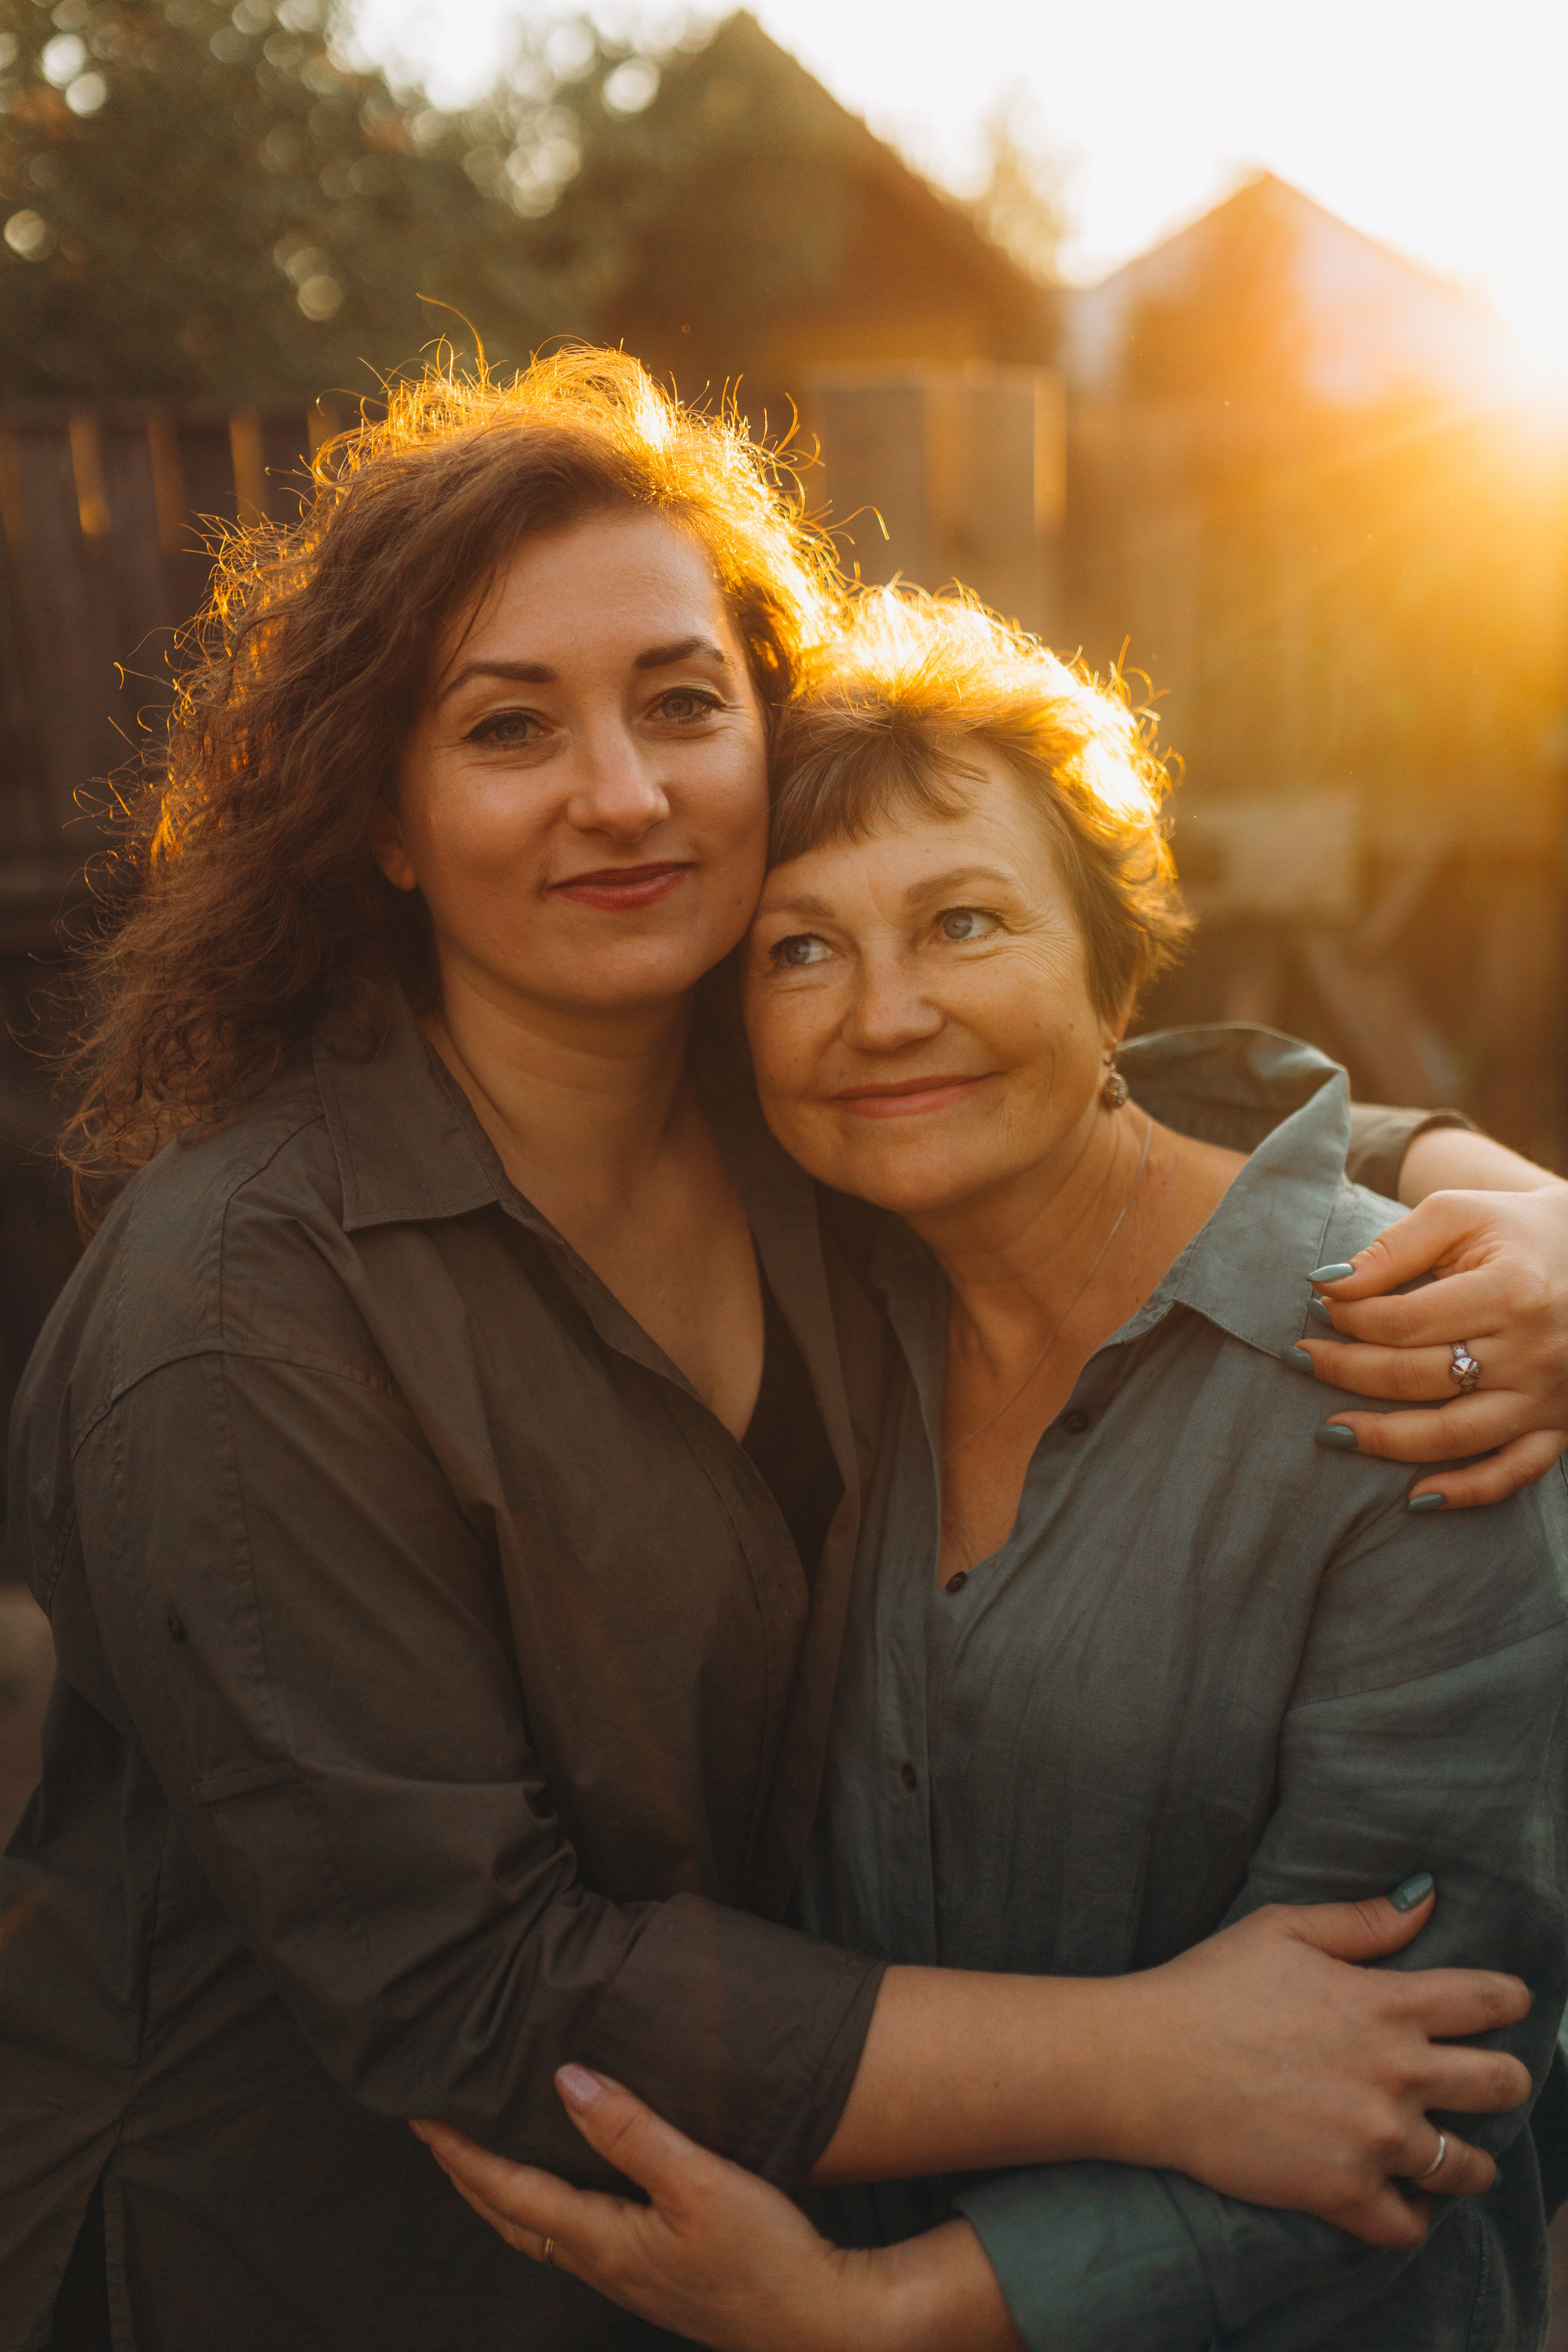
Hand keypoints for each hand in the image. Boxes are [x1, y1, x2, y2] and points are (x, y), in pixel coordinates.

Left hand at [414, 2071, 1021, 2351]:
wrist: (819, 2324)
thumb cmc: (765, 2256)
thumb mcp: (699, 2181)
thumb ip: (631, 2131)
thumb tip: (567, 2079)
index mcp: (602, 2241)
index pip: (507, 2191)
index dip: (460, 2152)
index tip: (420, 2114)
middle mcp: (602, 2265)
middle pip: (510, 2217)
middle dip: (465, 2173)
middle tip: (431, 2130)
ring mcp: (626, 2278)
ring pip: (539, 2231)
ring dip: (500, 2192)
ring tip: (481, 2154)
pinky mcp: (653, 2278)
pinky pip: (573, 2236)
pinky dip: (542, 2205)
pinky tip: (562, 2189)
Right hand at [1111, 1883, 1530, 2247]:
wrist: (1147, 2064)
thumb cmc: (1208, 1987)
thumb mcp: (1282, 1929)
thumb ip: (1363, 1921)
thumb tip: (1427, 1898)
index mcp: (1386, 2003)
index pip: (1488, 2001)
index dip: (1509, 2000)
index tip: (1506, 2006)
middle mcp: (1396, 2073)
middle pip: (1503, 2084)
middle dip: (1506, 2080)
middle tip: (1486, 2082)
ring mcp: (1373, 2138)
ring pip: (1468, 2165)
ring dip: (1466, 2159)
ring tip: (1452, 2154)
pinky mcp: (1342, 2192)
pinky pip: (1410, 2226)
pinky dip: (1414, 2217)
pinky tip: (1405, 2200)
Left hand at [1291, 1186, 1567, 1505]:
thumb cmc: (1513, 1230)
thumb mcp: (1455, 1215)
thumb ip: (1391, 1249)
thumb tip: (1326, 1285)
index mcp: (1511, 1291)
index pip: (1404, 1322)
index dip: (1349, 1318)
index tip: (1318, 1308)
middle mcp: (1534, 1350)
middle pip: (1419, 1378)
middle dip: (1347, 1371)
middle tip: (1300, 1360)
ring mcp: (1549, 1394)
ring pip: (1456, 1435)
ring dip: (1386, 1440)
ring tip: (1330, 1431)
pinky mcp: (1561, 1422)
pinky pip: (1515, 1470)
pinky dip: (1468, 1491)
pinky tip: (1416, 1498)